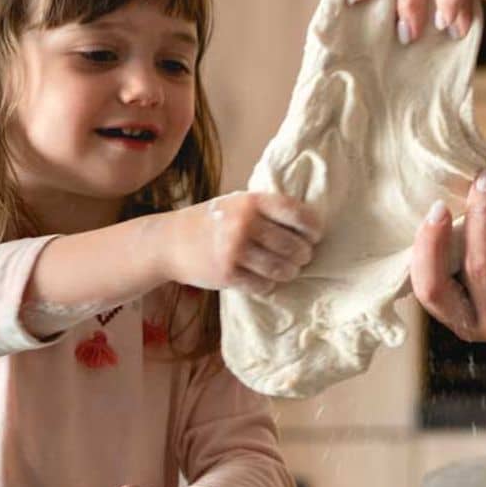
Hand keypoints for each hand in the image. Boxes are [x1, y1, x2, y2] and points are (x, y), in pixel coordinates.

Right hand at [167, 192, 319, 295]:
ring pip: (282, 269)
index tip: (314, 235)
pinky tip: (266, 279)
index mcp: (252, 201)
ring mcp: (235, 251)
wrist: (171, 241)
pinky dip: (269, 285)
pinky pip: (263, 285)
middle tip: (302, 256)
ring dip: (290, 272)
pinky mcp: (227, 274)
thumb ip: (266, 209)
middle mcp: (245, 224)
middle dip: (304, 254)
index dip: (313, 228)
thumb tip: (308, 224)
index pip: (297, 214)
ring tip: (289, 269)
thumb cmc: (213, 220)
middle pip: (294, 246)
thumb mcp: (238, 202)